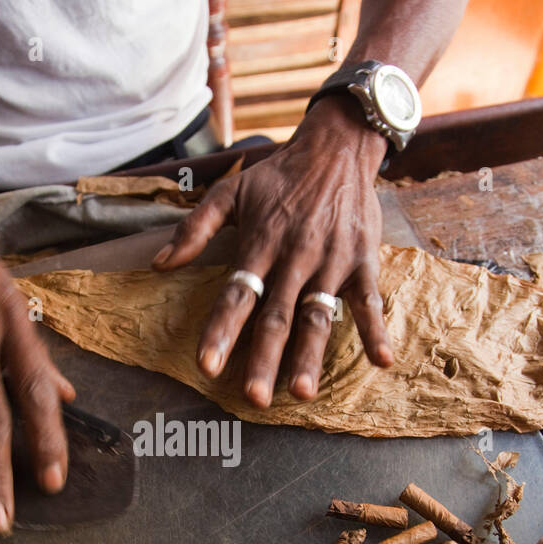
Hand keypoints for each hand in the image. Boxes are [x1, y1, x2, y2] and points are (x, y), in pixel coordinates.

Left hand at [152, 94, 392, 406]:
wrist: (337, 146)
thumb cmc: (279, 174)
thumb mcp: (230, 191)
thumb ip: (195, 228)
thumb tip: (159, 262)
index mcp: (261, 243)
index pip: (237, 294)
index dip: (221, 331)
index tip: (207, 365)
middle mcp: (295, 257)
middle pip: (276, 316)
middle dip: (264, 358)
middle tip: (253, 397)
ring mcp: (331, 261)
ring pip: (318, 316)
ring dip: (310, 355)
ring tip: (302, 391)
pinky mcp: (362, 260)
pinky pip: (370, 300)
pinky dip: (377, 330)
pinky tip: (383, 361)